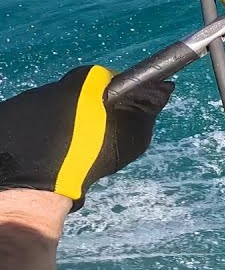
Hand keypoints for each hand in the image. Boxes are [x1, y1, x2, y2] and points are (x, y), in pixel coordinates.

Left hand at [0, 66, 172, 209]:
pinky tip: (39, 161)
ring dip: (55, 129)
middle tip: (87, 145)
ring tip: (61, 158)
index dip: (109, 99)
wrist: (32, 190)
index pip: (101, 79)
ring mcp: (21, 103)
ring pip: (46, 113)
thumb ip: (147, 110)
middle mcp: (49, 86)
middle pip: (71, 96)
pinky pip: (24, 127)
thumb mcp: (131, 138)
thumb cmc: (87, 161)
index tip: (111, 121)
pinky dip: (32, 140)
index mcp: (82, 83)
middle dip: (80, 115)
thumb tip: (165, 86)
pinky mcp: (4, 120)